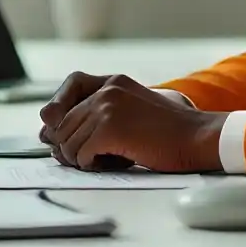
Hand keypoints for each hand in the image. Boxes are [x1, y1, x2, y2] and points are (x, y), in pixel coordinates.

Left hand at [39, 72, 225, 173]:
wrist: (197, 138)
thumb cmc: (167, 133)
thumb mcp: (131, 110)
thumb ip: (97, 114)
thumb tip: (47, 134)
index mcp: (114, 81)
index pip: (71, 85)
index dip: (59, 108)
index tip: (57, 128)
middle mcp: (107, 90)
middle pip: (63, 122)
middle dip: (70, 145)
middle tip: (90, 157)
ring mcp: (107, 107)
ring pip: (68, 142)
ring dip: (82, 158)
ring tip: (107, 160)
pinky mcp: (110, 129)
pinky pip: (81, 154)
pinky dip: (92, 165)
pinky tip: (112, 163)